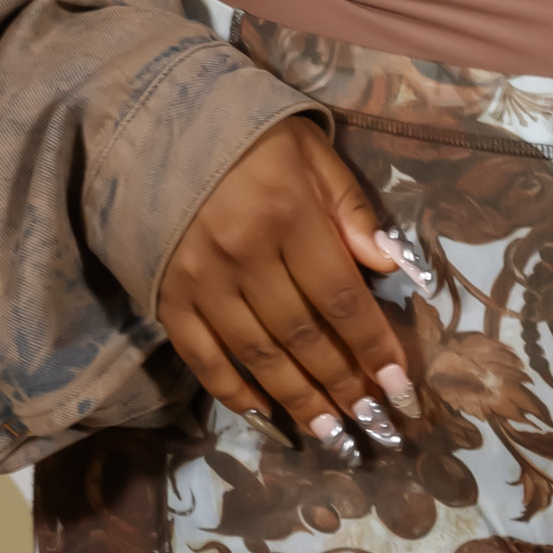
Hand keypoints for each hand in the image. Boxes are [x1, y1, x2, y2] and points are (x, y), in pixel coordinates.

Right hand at [157, 117, 419, 453]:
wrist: (151, 118)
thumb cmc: (246, 135)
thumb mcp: (310, 152)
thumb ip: (350, 209)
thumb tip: (391, 267)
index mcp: (286, 214)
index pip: (342, 296)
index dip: (373, 346)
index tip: (400, 387)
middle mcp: (243, 254)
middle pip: (304, 334)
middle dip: (343, 383)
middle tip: (373, 423)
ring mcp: (200, 279)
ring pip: (258, 354)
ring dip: (299, 399)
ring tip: (332, 433)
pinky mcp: (165, 295)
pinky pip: (202, 355)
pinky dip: (233, 390)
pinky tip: (264, 414)